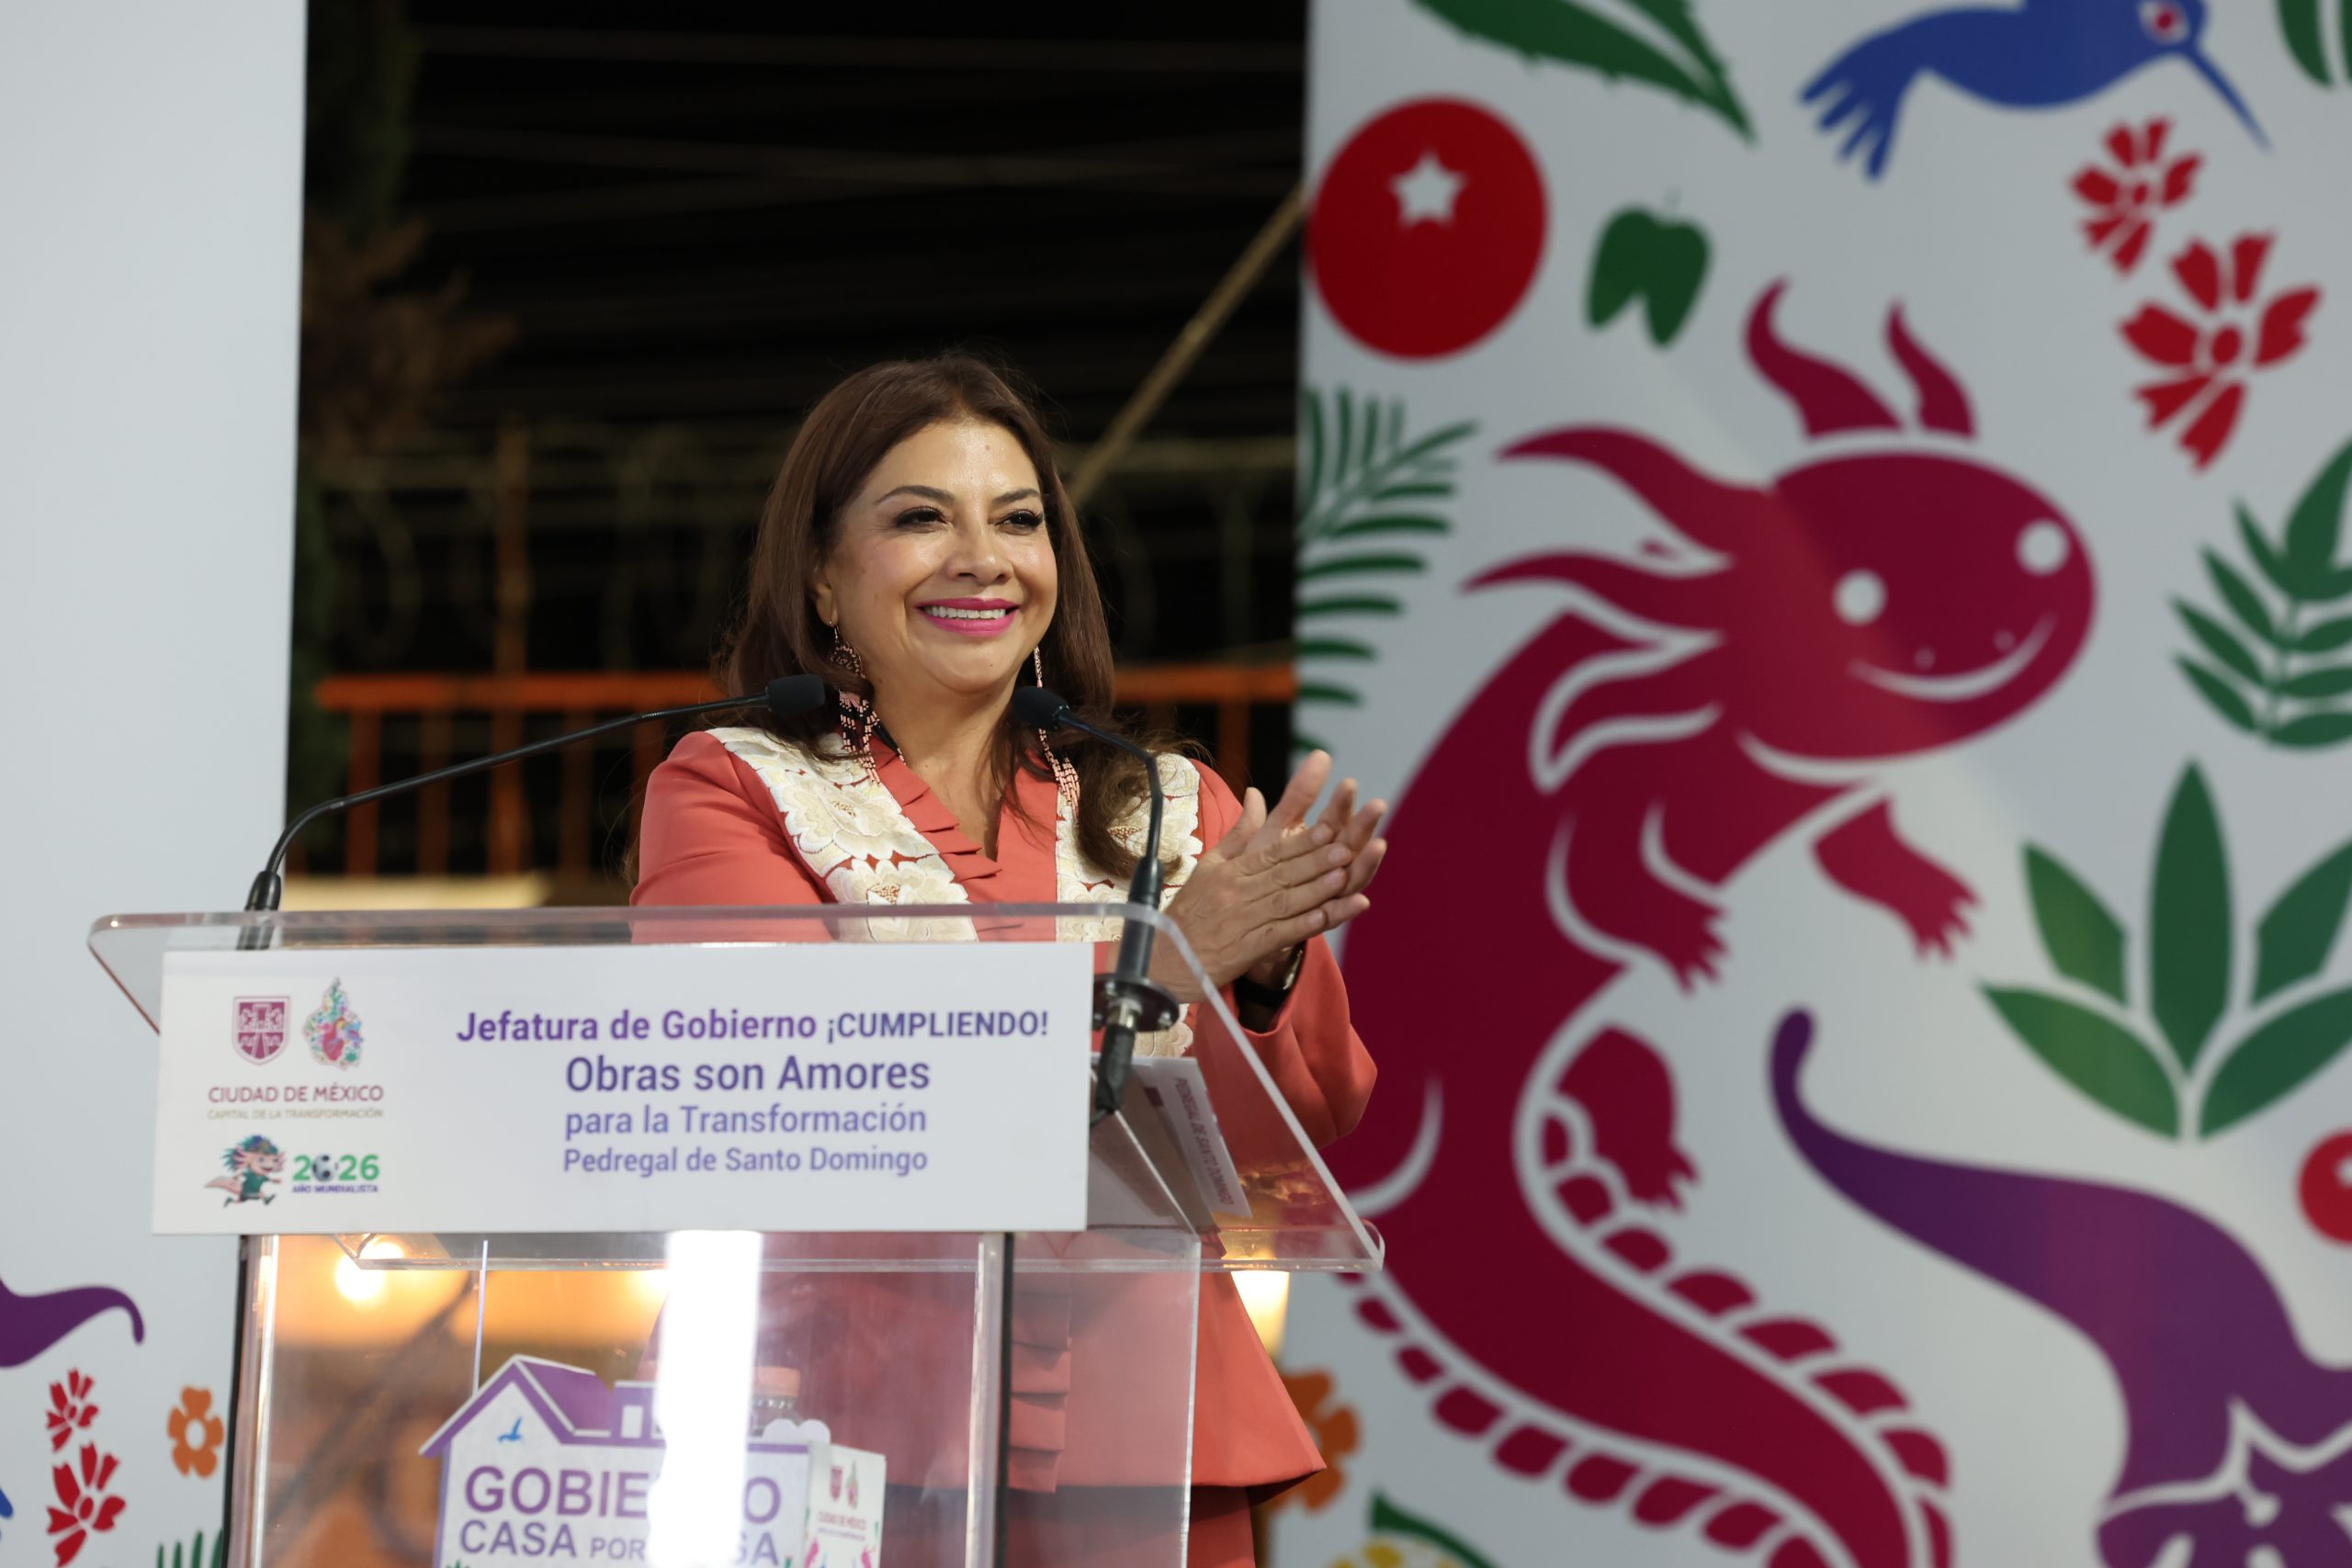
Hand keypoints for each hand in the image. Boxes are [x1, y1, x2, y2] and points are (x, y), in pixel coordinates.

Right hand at [1158, 753, 1383, 998]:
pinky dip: (1303, 925)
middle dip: (1316, 862)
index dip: (1301, 843)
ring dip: (1315, 890)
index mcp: (1229, 871)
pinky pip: (1279, 934)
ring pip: (1284, 902)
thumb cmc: (1190, 910)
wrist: (1165, 956)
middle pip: (1282, 875)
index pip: (1270, 854)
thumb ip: (1239, 832)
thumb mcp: (1210, 865)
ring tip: (1343, 875)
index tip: (1328, 830)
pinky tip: (1326, 916)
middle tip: (1345, 848)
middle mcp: (1237, 893)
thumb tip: (1256, 794)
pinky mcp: (1245, 949)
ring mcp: (1242, 921)